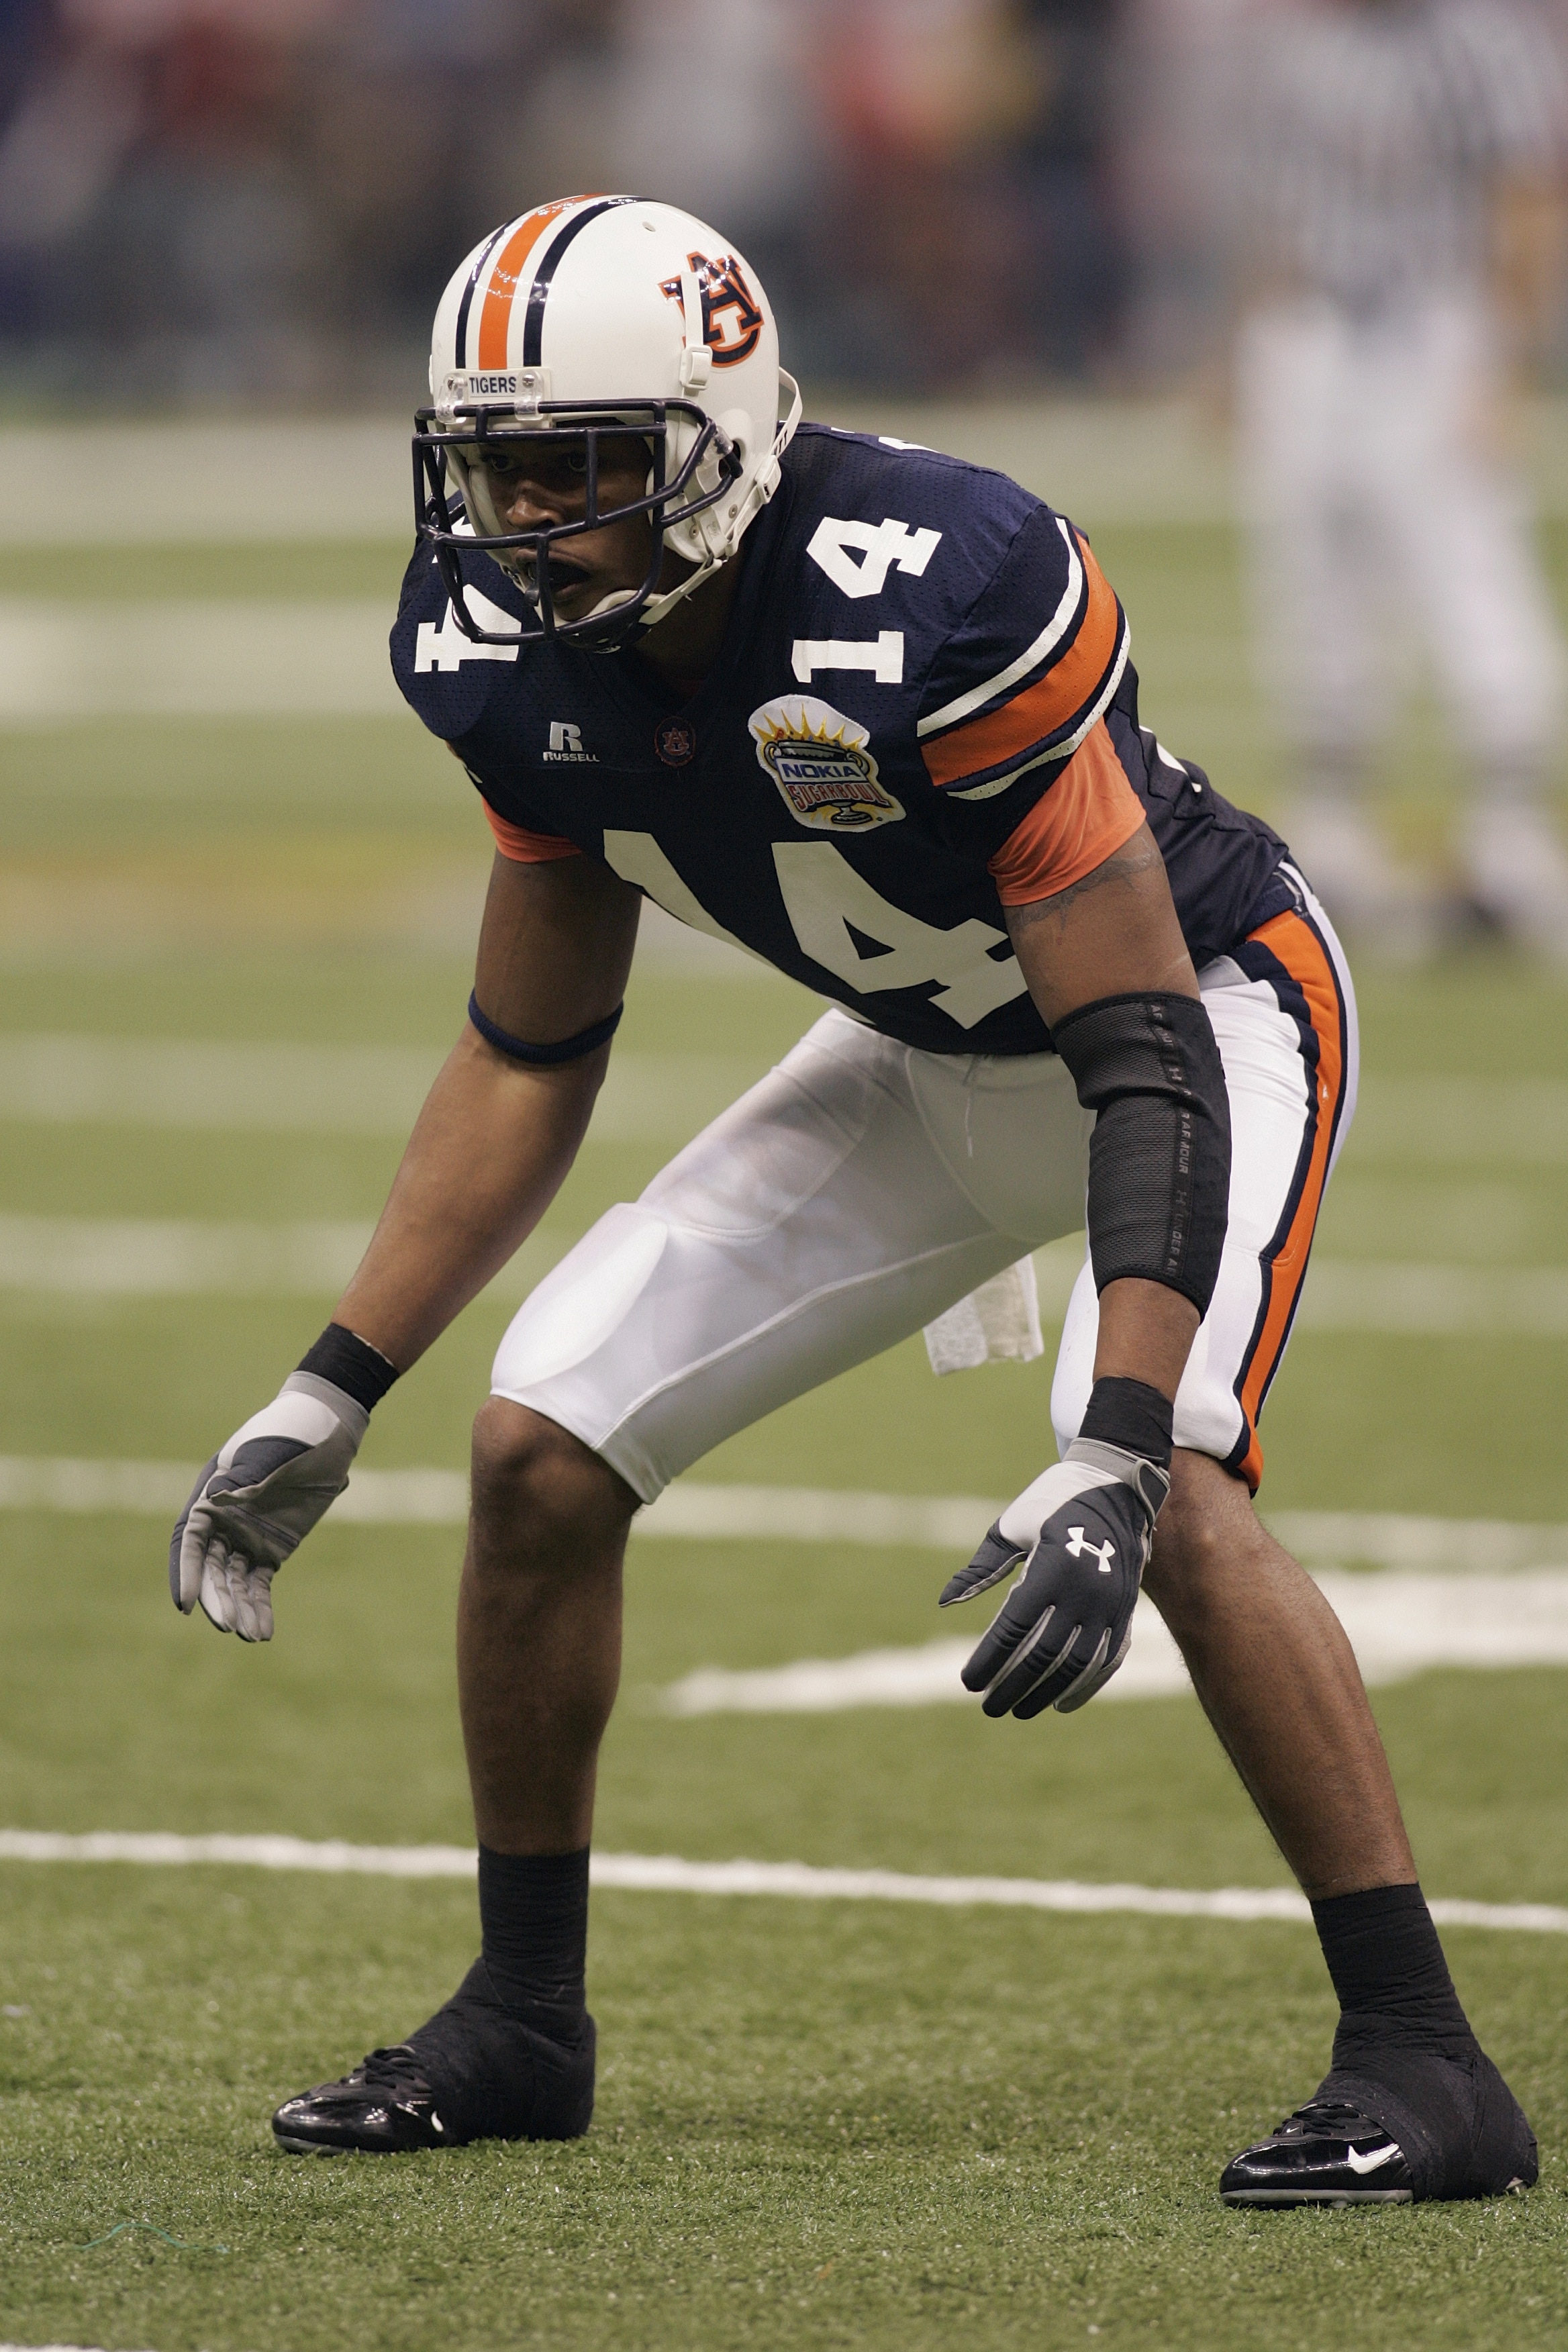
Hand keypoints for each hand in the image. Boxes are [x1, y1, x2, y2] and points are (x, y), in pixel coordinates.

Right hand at [169, 1375, 367, 1641]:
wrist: (329, 1429)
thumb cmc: (292, 1431)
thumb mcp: (269, 1450)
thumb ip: (246, 1476)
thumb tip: (219, 1499)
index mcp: (212, 1496)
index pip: (190, 1542)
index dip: (186, 1573)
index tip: (186, 1604)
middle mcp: (223, 1522)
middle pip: (212, 1569)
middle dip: (217, 1598)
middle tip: (227, 1625)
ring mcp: (246, 1537)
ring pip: (235, 1582)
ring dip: (239, 1608)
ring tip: (250, 1636)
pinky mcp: (272, 1549)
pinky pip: (259, 1583)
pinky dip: (259, 1606)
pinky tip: (263, 1631)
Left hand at [940, 1441, 1169, 1714]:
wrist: (1117, 1485)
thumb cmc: (1053, 1501)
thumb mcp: (1012, 1527)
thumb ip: (981, 1569)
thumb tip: (945, 1601)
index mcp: (1050, 1567)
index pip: (1013, 1629)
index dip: (989, 1660)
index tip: (968, 1682)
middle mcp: (1084, 1590)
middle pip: (1043, 1654)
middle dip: (1012, 1685)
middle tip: (989, 1706)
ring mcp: (1109, 1604)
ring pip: (1077, 1664)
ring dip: (1046, 1692)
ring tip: (1019, 1709)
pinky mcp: (1126, 1610)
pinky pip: (1107, 1659)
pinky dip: (1085, 1686)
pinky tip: (1061, 1704)